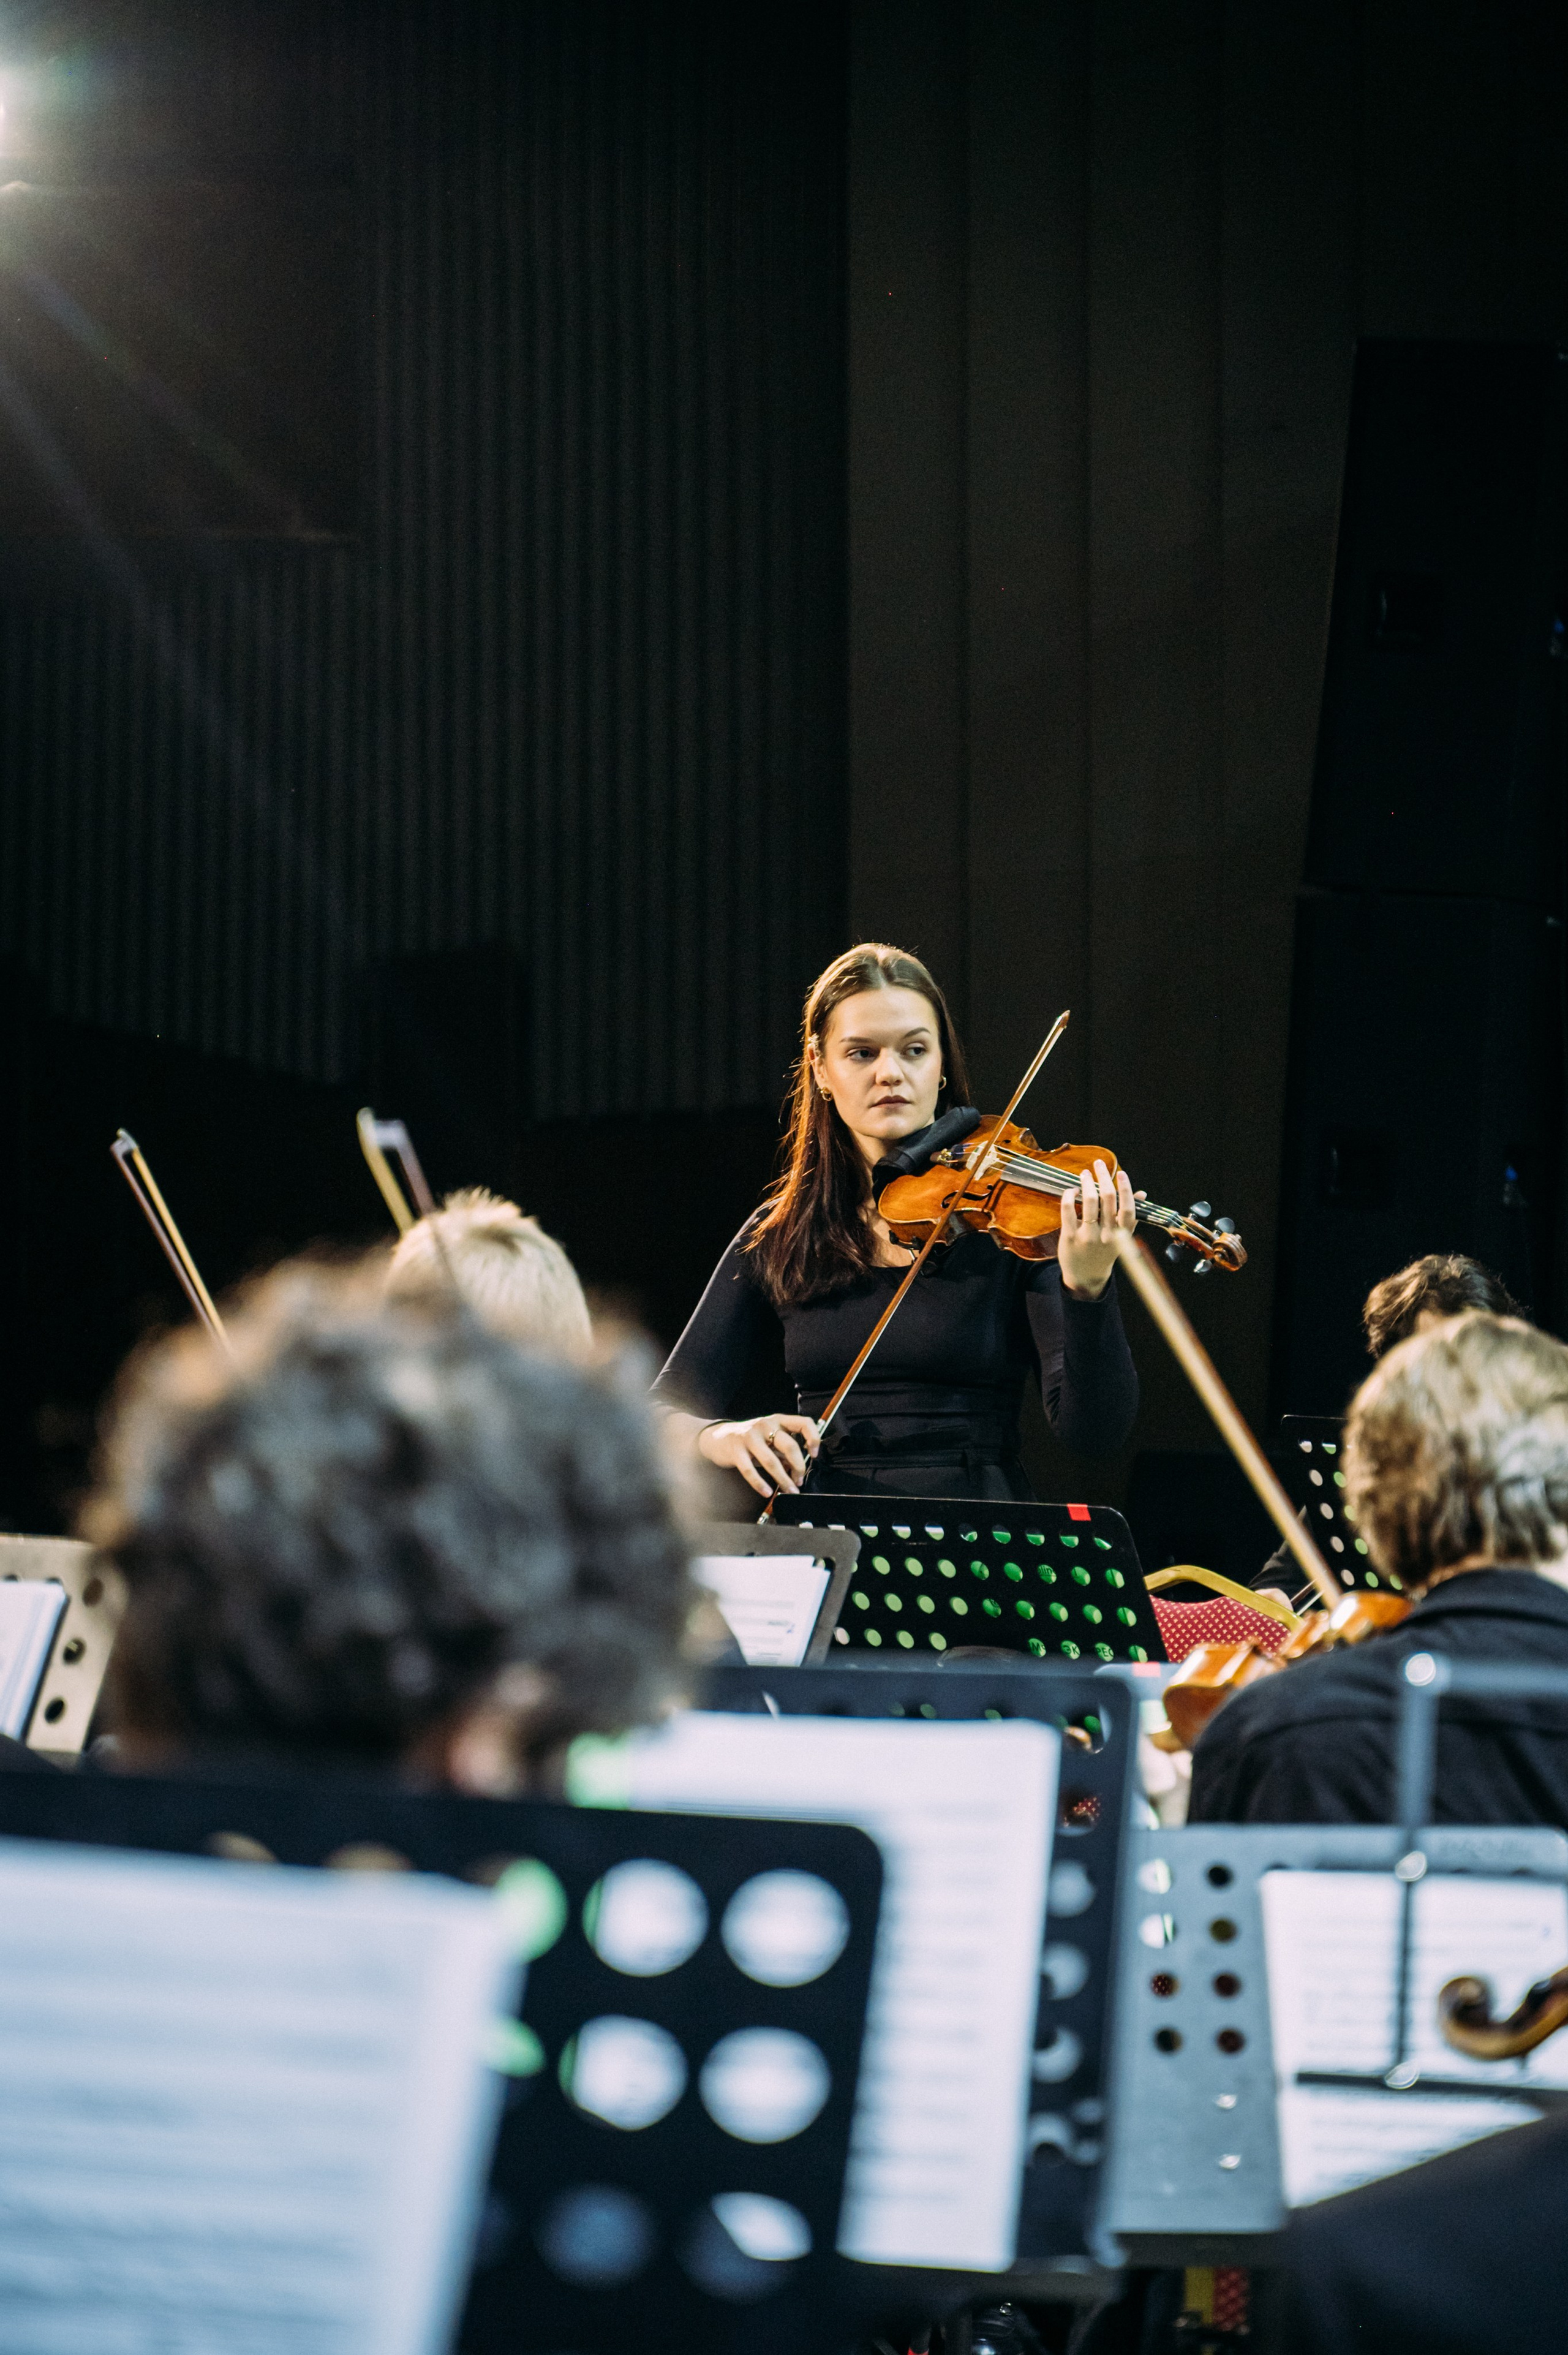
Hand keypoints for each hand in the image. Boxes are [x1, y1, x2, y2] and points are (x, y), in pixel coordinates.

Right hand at [698, 1413, 820, 1497]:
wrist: (719, 1438)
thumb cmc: (750, 1440)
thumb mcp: (769, 1440)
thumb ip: (784, 1452)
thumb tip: (798, 1470)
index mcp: (778, 1420)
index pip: (803, 1423)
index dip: (813, 1438)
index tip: (815, 1454)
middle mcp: (766, 1425)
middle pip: (790, 1446)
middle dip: (799, 1466)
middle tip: (799, 1481)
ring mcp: (750, 1437)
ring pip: (772, 1461)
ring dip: (783, 1479)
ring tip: (789, 1490)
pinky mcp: (736, 1450)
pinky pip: (750, 1470)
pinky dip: (760, 1483)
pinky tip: (766, 1492)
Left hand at [1058, 1159, 1136, 1298]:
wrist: (1086, 1277)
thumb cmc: (1104, 1252)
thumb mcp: (1121, 1237)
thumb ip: (1129, 1216)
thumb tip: (1142, 1193)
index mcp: (1122, 1234)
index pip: (1129, 1208)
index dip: (1126, 1188)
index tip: (1121, 1173)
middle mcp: (1107, 1235)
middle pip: (1108, 1199)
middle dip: (1104, 1176)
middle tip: (1099, 1164)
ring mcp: (1088, 1236)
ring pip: (1090, 1201)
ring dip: (1087, 1182)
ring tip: (1085, 1174)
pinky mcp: (1070, 1237)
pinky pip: (1069, 1210)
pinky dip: (1070, 1195)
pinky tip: (1072, 1190)